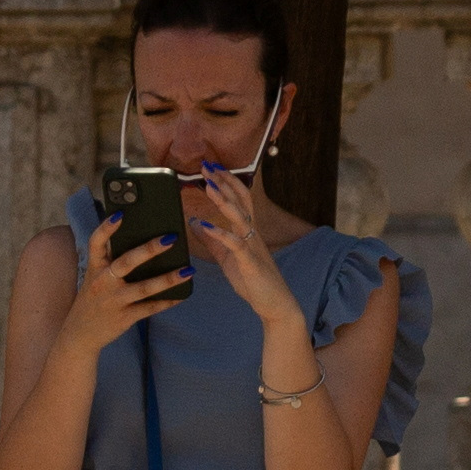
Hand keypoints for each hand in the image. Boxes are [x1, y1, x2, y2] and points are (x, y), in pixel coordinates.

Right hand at [66, 214, 189, 349]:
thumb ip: (111, 261)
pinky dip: (167, 302)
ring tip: (188, 270)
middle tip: (171, 238)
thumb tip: (143, 242)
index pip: (96, 243)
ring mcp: (114, 301)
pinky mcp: (124, 318)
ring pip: (143, 288)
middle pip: (126, 262)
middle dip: (149, 250)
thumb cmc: (94, 298)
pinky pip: (149, 308)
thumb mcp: (95, 278)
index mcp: (95, 268)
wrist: (80, 334)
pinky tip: (182, 295)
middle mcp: (102, 283)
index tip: (120, 214)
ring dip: (168, 279)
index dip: (106, 228)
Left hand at [177, 166, 310, 344]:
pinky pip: (234, 244)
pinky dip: (219, 233)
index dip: (226, 181)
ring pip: (239, 217)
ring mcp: (252, 246)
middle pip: (240, 201)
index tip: (211, 167)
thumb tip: (196, 223)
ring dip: (223, 200)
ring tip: (208, 186)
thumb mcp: (227, 258)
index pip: (239, 199)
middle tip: (208, 165)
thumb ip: (213, 240)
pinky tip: (204, 225)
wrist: (274, 304)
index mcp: (247, 231)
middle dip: (224, 182)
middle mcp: (252, 234)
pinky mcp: (250, 262)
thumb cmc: (253, 281)